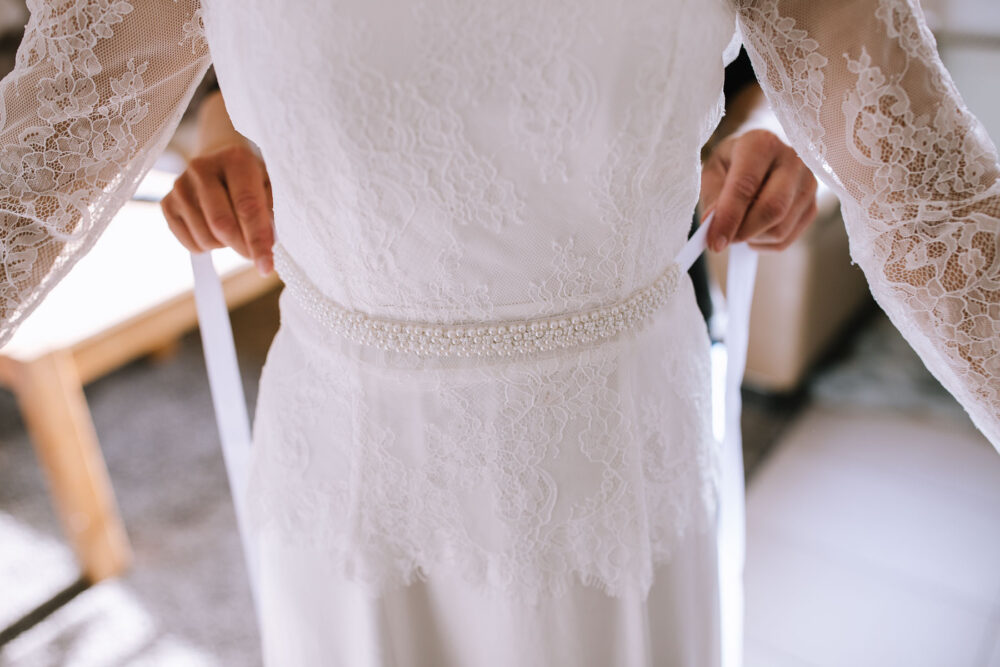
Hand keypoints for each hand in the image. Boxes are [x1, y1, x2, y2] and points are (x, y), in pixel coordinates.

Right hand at [160, 142, 274, 274]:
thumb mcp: (269, 185)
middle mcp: (203, 168)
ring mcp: (181, 185)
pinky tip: (214, 229)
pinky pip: (191, 243)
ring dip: (226, 245)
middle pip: (222, 225)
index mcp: (235, 159)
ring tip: (234, 228)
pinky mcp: (167, 203)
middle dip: (242, 247)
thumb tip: (267, 246)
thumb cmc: (250, 177)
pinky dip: (208, 246)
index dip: (258, 241)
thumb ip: (269, 213)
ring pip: (206, 238)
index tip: (266, 268)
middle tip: (255, 255)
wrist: (218, 157)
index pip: (247, 208)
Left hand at [700, 129, 818, 252]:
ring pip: (780, 229)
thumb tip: (713, 225)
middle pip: (773, 209)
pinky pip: (787, 239)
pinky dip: (764, 243)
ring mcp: (808, 183)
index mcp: (762, 144)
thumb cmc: (731, 163)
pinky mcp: (813, 205)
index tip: (714, 242)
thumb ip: (712, 196)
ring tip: (738, 227)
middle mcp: (792, 159)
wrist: (761, 157)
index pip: (746, 186)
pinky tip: (754, 229)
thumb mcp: (713, 170)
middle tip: (721, 240)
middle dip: (743, 232)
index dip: (729, 218)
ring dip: (752, 238)